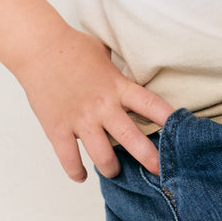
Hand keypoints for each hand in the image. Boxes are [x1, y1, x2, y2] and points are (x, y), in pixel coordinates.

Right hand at [16, 29, 173, 181]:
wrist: (38, 47)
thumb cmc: (71, 45)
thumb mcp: (104, 53)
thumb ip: (118, 69)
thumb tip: (132, 66)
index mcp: (117, 86)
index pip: (151, 105)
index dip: (168, 120)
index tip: (182, 133)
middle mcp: (103, 106)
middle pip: (132, 138)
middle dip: (148, 158)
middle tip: (158, 171)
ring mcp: (80, 119)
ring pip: (103, 155)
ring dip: (112, 168)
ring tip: (115, 171)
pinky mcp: (58, 128)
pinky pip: (69, 159)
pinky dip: (77, 171)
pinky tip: (82, 175)